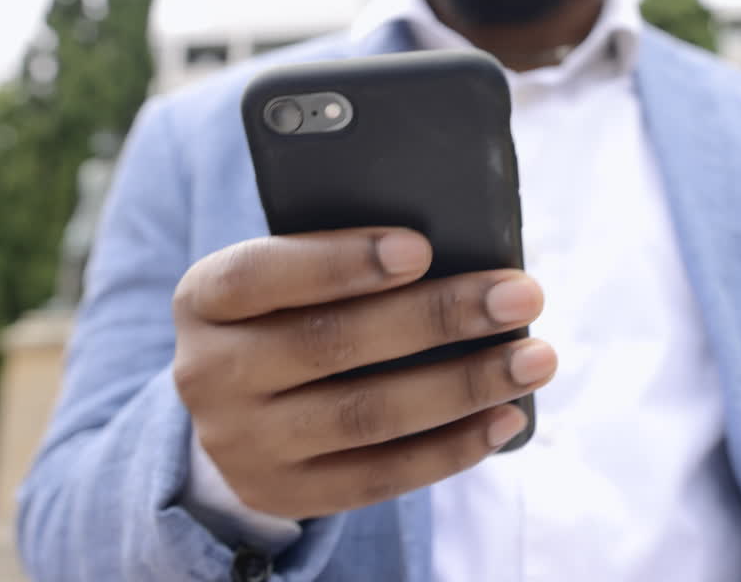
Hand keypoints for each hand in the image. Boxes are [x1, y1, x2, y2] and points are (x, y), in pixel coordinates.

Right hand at [171, 227, 553, 518]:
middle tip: (521, 294)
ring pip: (366, 415)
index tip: (421, 248)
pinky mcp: (287, 493)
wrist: (235, 409)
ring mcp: (244, 443)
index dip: (341, 262)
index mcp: (206, 298)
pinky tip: (506, 419)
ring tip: (534, 358)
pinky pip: (380, 477)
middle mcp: (209, 373)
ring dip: (463, 385)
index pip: (263, 273)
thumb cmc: (286, 314)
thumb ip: (340, 260)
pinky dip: (452, 449)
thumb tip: (457, 250)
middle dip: (439, 317)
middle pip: (332, 344)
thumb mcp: (283, 277)